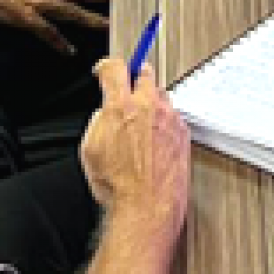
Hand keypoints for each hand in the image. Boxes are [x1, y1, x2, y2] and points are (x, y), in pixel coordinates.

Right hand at [82, 54, 191, 233]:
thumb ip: (99, 120)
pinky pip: (173, 116)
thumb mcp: (90, 148)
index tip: (104, 71)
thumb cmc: (118, 184)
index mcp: (121, 106)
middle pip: (145, 73)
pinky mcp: (183, 132)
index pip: (115, 68)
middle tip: (127, 88)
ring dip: (151, 102)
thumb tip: (105, 112)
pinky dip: (163, 122)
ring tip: (140, 122)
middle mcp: (149, 107)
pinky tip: (154, 140)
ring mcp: (170, 119)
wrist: (146, 206)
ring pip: (161, 95)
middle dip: (134, 77)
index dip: (106, 67)